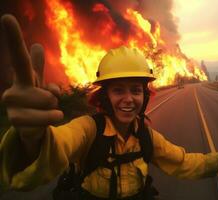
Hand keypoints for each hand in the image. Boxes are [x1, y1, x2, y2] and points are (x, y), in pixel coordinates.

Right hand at [1, 15, 63, 130]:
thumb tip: (36, 45)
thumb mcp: (41, 84)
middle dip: (52, 99)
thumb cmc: (38, 103)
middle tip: (46, 103)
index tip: (8, 18)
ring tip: (45, 112)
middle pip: (47, 91)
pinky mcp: (16, 121)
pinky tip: (43, 121)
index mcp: (22, 78)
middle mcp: (12, 90)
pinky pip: (46, 118)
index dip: (16, 39)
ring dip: (53, 110)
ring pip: (47, 102)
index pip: (20, 57)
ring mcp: (12, 106)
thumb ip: (39, 67)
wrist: (33, 126)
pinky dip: (50, 119)